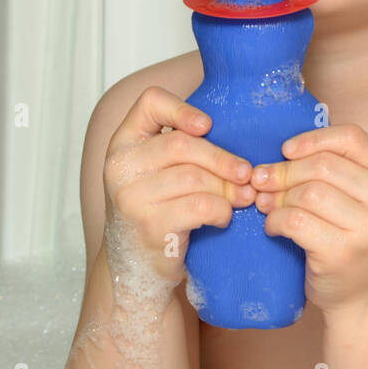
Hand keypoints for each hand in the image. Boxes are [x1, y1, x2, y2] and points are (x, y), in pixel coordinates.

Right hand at [102, 87, 255, 284]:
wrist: (136, 265)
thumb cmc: (157, 209)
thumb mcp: (157, 171)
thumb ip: (181, 147)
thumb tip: (239, 132)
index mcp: (124, 142)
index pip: (149, 103)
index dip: (183, 108)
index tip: (209, 125)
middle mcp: (120, 166)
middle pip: (183, 144)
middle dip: (223, 160)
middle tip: (247, 174)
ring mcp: (131, 197)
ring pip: (195, 177)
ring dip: (228, 188)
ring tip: (242, 197)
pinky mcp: (149, 225)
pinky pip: (200, 206)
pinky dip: (221, 210)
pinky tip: (223, 216)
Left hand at [250, 123, 367, 313]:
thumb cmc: (356, 239)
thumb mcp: (360, 198)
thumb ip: (335, 170)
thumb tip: (280, 154)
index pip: (351, 137)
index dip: (313, 138)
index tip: (286, 150)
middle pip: (322, 165)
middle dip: (284, 171)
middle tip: (260, 181)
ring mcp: (367, 227)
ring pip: (307, 193)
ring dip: (276, 198)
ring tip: (265, 205)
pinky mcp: (342, 253)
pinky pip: (295, 221)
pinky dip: (275, 221)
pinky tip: (273, 227)